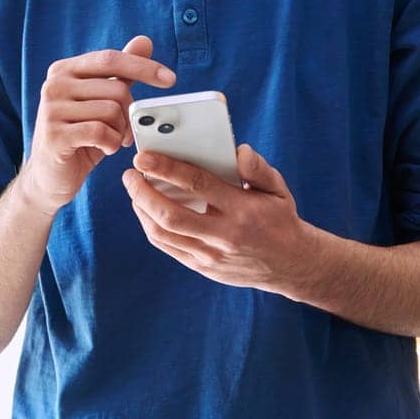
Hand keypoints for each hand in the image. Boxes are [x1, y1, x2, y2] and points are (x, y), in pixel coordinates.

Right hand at [18, 35, 175, 216]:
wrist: (49, 176)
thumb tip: (144, 41)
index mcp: (64, 69)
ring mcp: (51, 109)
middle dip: (128, 113)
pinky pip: (101, 132)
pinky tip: (104, 149)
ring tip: (110, 140)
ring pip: (111, 111)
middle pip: (116, 89)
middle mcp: (54, 84)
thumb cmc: (79, 136)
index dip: (142, 67)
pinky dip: (111, 144)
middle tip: (123, 130)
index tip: (170, 79)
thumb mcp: (100, 103)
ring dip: (120, 131)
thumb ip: (121, 73)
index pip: (110, 59)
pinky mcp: (55, 134)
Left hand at [121, 143, 315, 293]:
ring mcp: (211, 256)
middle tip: (130, 174)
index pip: (198, 184)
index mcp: (243, 210)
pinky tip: (145, 209)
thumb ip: (257, 168)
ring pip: (163, 234)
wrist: (290, 264)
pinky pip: (167, 246)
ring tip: (134, 189)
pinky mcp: (202, 267)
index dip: (167, 168)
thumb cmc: (278, 218)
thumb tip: (237, 151)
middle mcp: (224, 235)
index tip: (144, 156)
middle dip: (143, 192)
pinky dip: (150, 226)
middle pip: (171, 215)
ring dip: (141, 209)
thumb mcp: (277, 189)